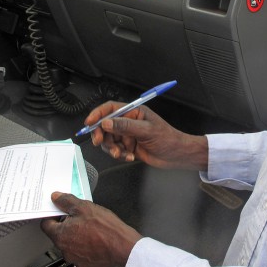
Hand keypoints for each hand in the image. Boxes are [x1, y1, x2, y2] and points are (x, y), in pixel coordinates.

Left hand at [41, 192, 141, 266]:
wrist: (122, 247)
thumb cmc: (104, 227)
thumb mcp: (84, 207)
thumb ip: (67, 201)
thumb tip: (55, 197)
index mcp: (60, 235)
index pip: (46, 225)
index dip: (53, 216)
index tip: (61, 212)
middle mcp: (64, 250)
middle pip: (59, 235)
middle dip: (68, 226)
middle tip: (82, 219)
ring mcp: (74, 260)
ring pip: (71, 245)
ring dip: (77, 238)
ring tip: (92, 231)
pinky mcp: (85, 266)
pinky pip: (81, 255)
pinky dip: (86, 248)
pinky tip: (96, 241)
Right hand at [85, 102, 207, 169]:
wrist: (177, 156)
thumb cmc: (168, 138)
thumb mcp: (147, 130)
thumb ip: (125, 126)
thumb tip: (107, 123)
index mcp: (134, 111)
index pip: (111, 109)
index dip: (98, 114)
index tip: (89, 122)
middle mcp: (129, 122)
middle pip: (105, 126)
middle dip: (101, 135)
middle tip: (99, 142)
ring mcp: (128, 135)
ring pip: (108, 140)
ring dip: (112, 148)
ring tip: (121, 153)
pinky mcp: (128, 147)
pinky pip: (115, 150)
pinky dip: (119, 155)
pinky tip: (130, 157)